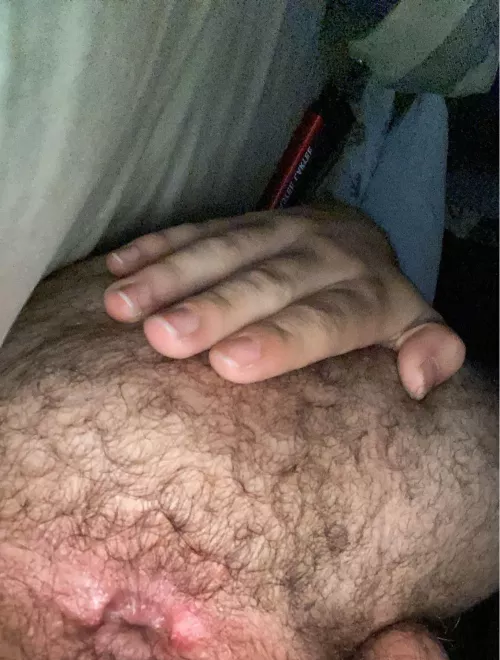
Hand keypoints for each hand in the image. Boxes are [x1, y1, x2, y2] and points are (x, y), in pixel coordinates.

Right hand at [104, 205, 464, 397]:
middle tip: (163, 338)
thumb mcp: (416, 327)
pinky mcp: (243, 218)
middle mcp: (323, 254)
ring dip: (170, 275)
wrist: (359, 242)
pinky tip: (118, 270)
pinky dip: (156, 246)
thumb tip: (418, 383)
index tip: (227, 365)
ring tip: (122, 307)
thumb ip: (430, 350)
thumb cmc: (376, 309)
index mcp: (369, 292)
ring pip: (224, 247)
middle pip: (266, 281)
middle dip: (213, 307)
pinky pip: (198, 226)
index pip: (325, 318)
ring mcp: (279, 229)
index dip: (278, 339)